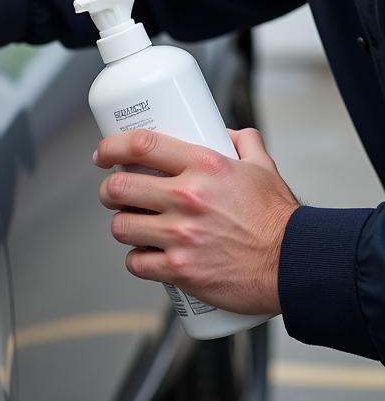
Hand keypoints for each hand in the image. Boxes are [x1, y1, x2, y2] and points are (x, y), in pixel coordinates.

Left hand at [96, 127, 299, 314]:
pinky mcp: (181, 270)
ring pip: (121, 226)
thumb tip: (224, 131)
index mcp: (203, 167)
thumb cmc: (280, 219)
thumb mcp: (263, 168)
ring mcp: (181, 236)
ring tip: (132, 224)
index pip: (141, 145)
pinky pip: (137, 263)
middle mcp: (187, 199)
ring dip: (122, 225)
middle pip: (118, 187)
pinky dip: (136, 260)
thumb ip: (243, 143)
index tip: (102, 153)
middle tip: (113, 193)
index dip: (110, 147)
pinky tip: (145, 256)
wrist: (299, 266)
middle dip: (108, 190)